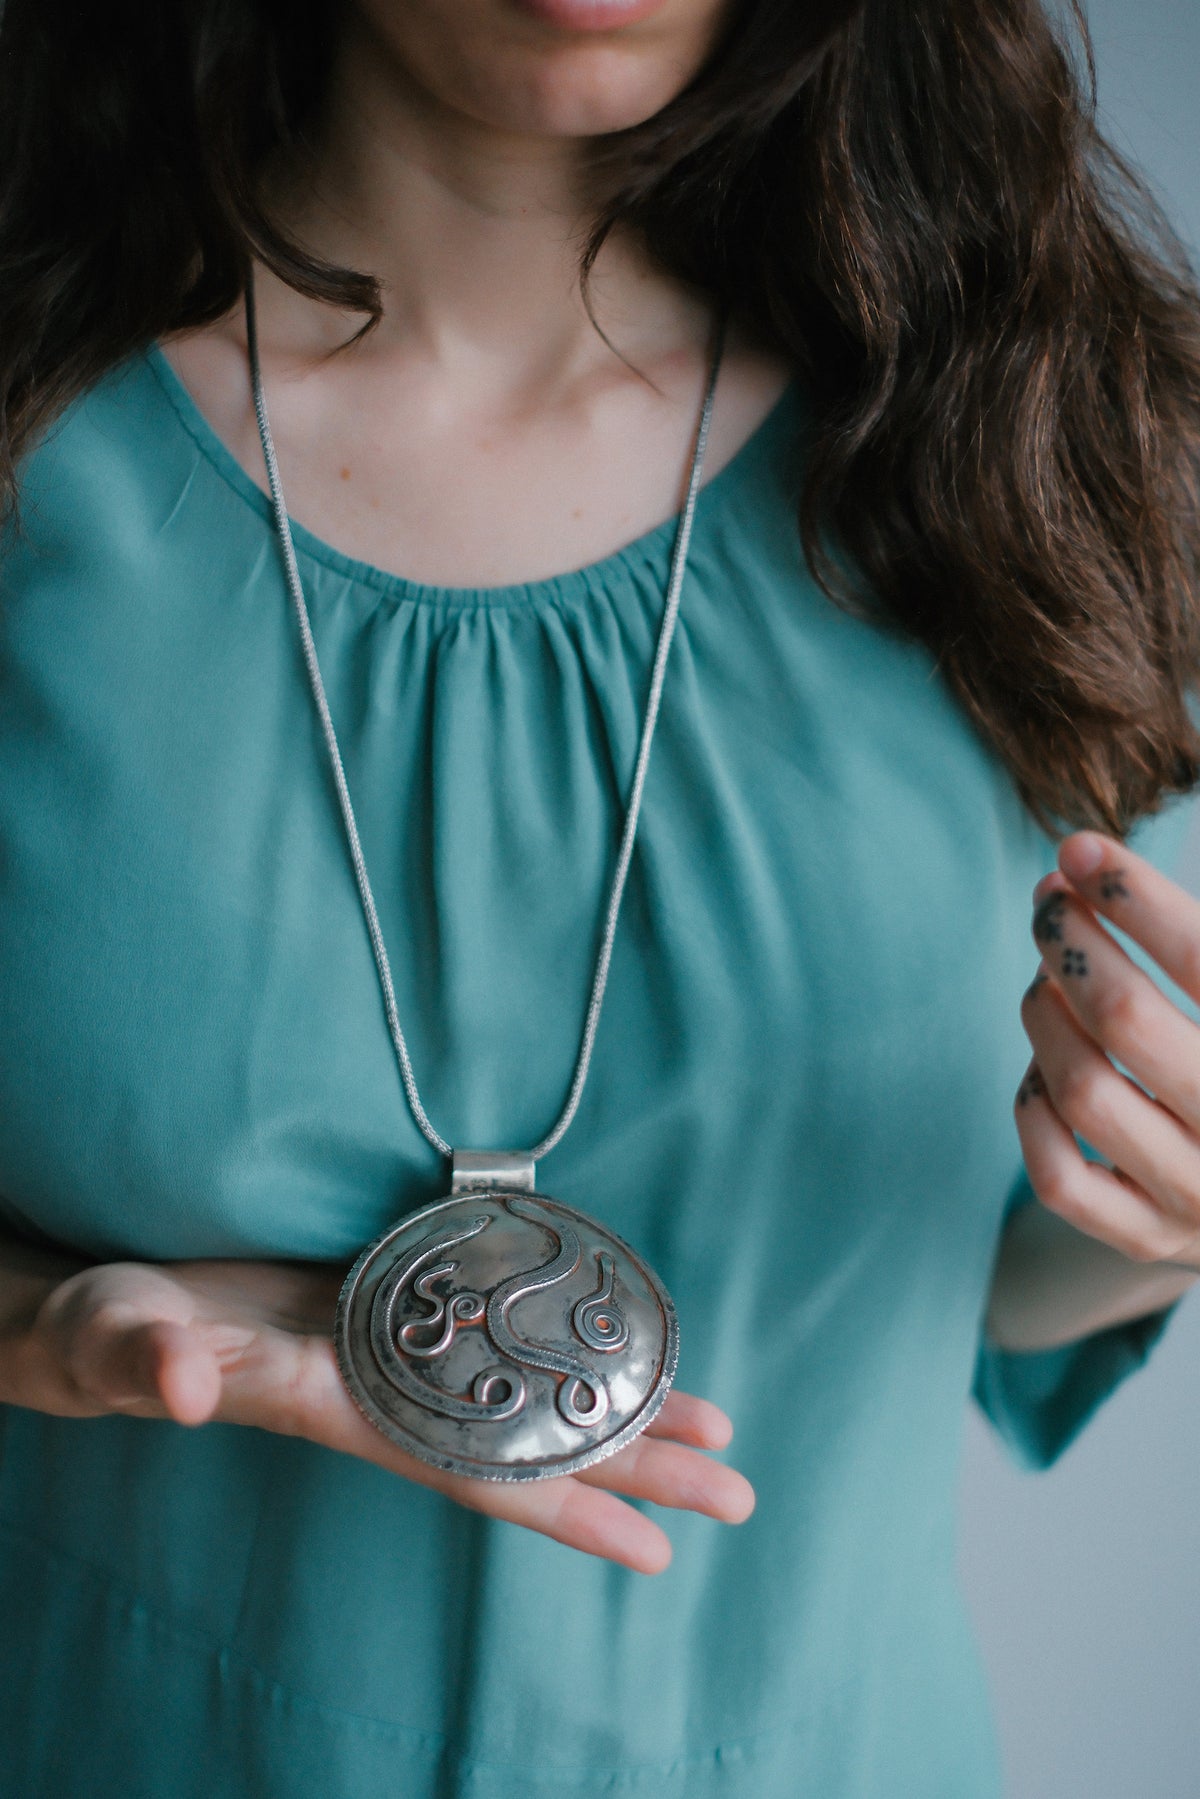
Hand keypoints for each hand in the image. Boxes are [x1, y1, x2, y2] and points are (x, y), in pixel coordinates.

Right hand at [14, 1255, 752, 1573]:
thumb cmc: (112, 1329)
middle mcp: (392, 1393)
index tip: (659, 1546)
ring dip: (622, 1408)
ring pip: (531, 1392)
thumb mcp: (123, 1339)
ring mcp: (401, 1350)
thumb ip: (153, 1363)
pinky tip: (610, 1338)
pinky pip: (500, 1336)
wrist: (115, 1306)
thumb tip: (189, 1386)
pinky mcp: (394, 1302)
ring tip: (714, 1421)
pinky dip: (563, 1343)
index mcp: (346, 1408)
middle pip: (531, 1444)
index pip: (472, 1473)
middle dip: (635, 1465)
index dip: (562, 1505)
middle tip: (739, 1484)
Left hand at [1017, 829, 1199, 1273]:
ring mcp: (1198, 1197)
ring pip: (1082, 1092)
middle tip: (1050, 906)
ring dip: (1044, 1016)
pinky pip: (1058, 1176)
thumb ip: (1184, 939)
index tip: (1081, 851)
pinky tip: (1045, 1072)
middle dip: (1071, 945)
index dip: (1135, 896)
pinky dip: (1034, 1109)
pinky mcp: (1147, 1236)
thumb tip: (1079, 860)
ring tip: (1047, 981)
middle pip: (1126, 1020)